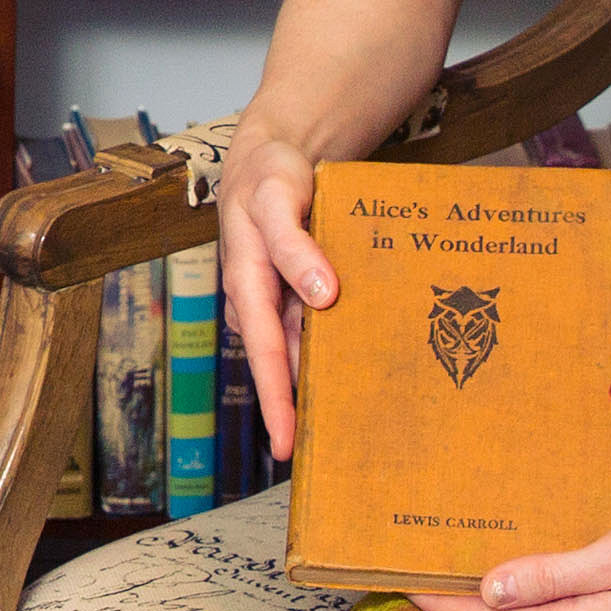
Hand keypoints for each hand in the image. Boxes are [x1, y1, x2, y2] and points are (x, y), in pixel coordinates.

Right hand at [210, 122, 335, 448]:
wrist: (272, 155)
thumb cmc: (269, 175)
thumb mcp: (275, 199)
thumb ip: (295, 245)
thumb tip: (323, 295)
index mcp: (247, 284)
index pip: (263, 352)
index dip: (276, 401)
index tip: (287, 445)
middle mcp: (259, 303)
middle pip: (281, 365)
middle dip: (300, 410)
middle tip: (331, 456)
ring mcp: (278, 301)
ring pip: (301, 351)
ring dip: (321, 382)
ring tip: (353, 425)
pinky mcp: (297, 295)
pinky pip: (315, 330)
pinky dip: (333, 347)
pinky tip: (362, 367)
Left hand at [408, 498, 610, 610]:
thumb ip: (556, 576)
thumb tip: (492, 590)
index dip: (442, 600)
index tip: (397, 582)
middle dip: (451, 599)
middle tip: (401, 572)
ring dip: (481, 593)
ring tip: (437, 568)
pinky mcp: (606, 609)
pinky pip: (547, 601)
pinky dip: (517, 586)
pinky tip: (502, 567)